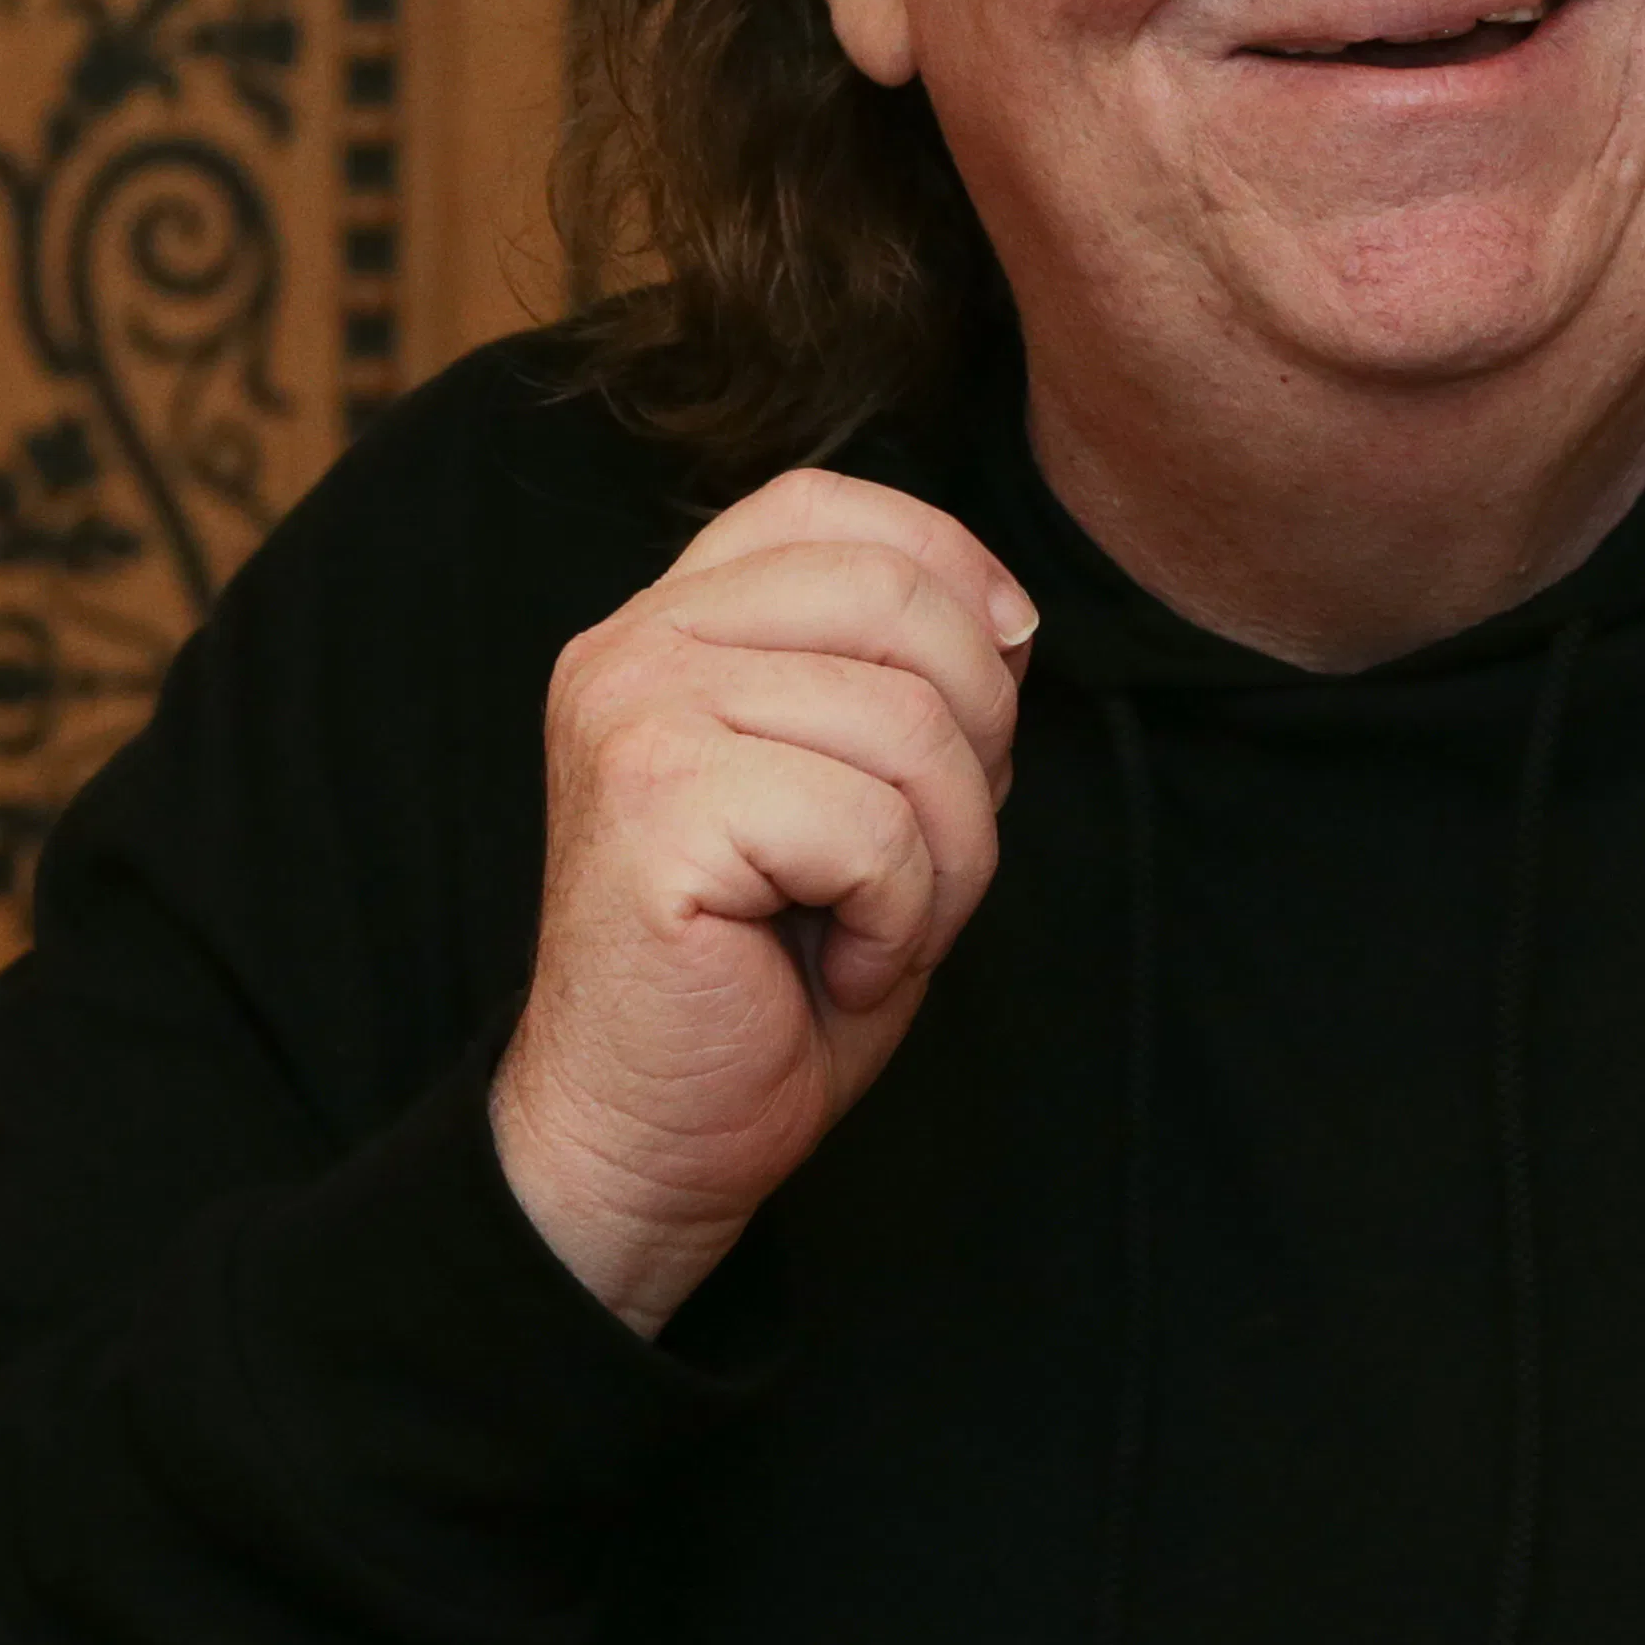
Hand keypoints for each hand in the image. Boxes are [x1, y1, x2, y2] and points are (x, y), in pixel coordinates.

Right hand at [492, 469, 1035, 1335]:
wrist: (651, 1136)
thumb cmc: (768, 975)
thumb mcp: (866, 789)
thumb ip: (915, 684)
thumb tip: (1012, 621)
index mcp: (674, 619)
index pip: (835, 507)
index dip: (951, 578)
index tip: (987, 698)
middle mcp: (634, 643)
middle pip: (900, 599)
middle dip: (976, 741)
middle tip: (927, 859)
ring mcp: (632, 713)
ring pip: (907, 722)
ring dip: (944, 856)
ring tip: (874, 928)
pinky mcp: (653, 805)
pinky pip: (872, 824)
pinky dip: (897, 916)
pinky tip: (831, 964)